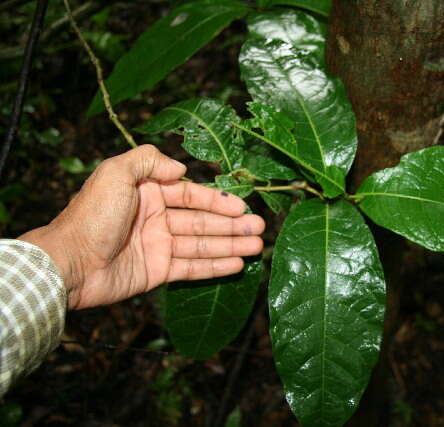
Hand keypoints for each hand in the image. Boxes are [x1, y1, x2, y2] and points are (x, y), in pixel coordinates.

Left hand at [19, 145, 264, 309]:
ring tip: (257, 247)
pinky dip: (215, 266)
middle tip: (259, 228)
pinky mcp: (157, 272)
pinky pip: (192, 267)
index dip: (218, 200)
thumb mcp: (115, 174)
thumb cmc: (91, 217)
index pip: (192, 194)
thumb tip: (181, 169)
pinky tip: (237, 265)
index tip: (242, 206)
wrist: (68, 263)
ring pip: (202, 244)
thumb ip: (148, 162)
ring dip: (230, 245)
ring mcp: (158, 246)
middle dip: (232, 224)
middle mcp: (156, 218)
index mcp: (148, 193)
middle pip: (202, 220)